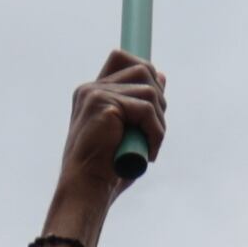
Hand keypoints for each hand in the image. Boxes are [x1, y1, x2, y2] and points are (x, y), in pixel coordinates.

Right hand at [40, 51, 166, 246]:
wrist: (86, 189)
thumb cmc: (106, 168)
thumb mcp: (129, 132)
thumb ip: (141, 104)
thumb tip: (161, 76)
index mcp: (91, 92)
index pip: (121, 57)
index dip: (145, 69)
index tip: (160, 87)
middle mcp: (91, 88)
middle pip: (143, 69)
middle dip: (159, 100)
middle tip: (155, 132)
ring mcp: (95, 93)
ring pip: (149, 90)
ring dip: (159, 120)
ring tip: (151, 144)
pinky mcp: (104, 103)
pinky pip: (146, 109)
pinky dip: (155, 132)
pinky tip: (149, 151)